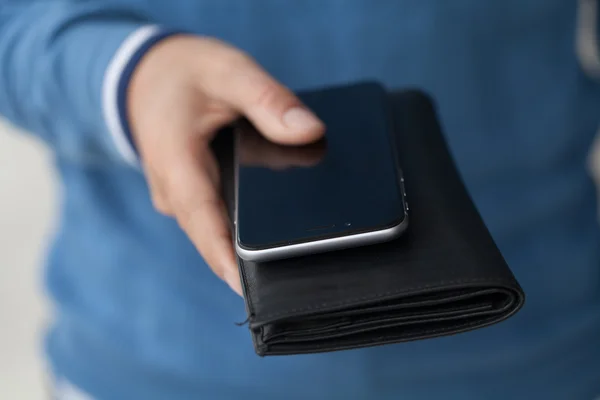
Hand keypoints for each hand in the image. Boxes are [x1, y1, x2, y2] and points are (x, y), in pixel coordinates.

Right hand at [128, 35, 324, 294]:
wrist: (144, 74)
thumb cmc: (183, 72)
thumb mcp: (228, 71)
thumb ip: (268, 99)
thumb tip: (309, 131)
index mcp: (176, 162)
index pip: (204, 222)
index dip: (227, 259)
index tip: (253, 290)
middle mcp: (171, 190)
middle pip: (212, 237)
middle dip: (246, 260)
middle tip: (294, 277)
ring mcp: (177, 197)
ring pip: (213, 232)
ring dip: (243, 246)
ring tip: (290, 258)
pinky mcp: (188, 196)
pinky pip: (213, 219)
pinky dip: (238, 226)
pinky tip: (271, 227)